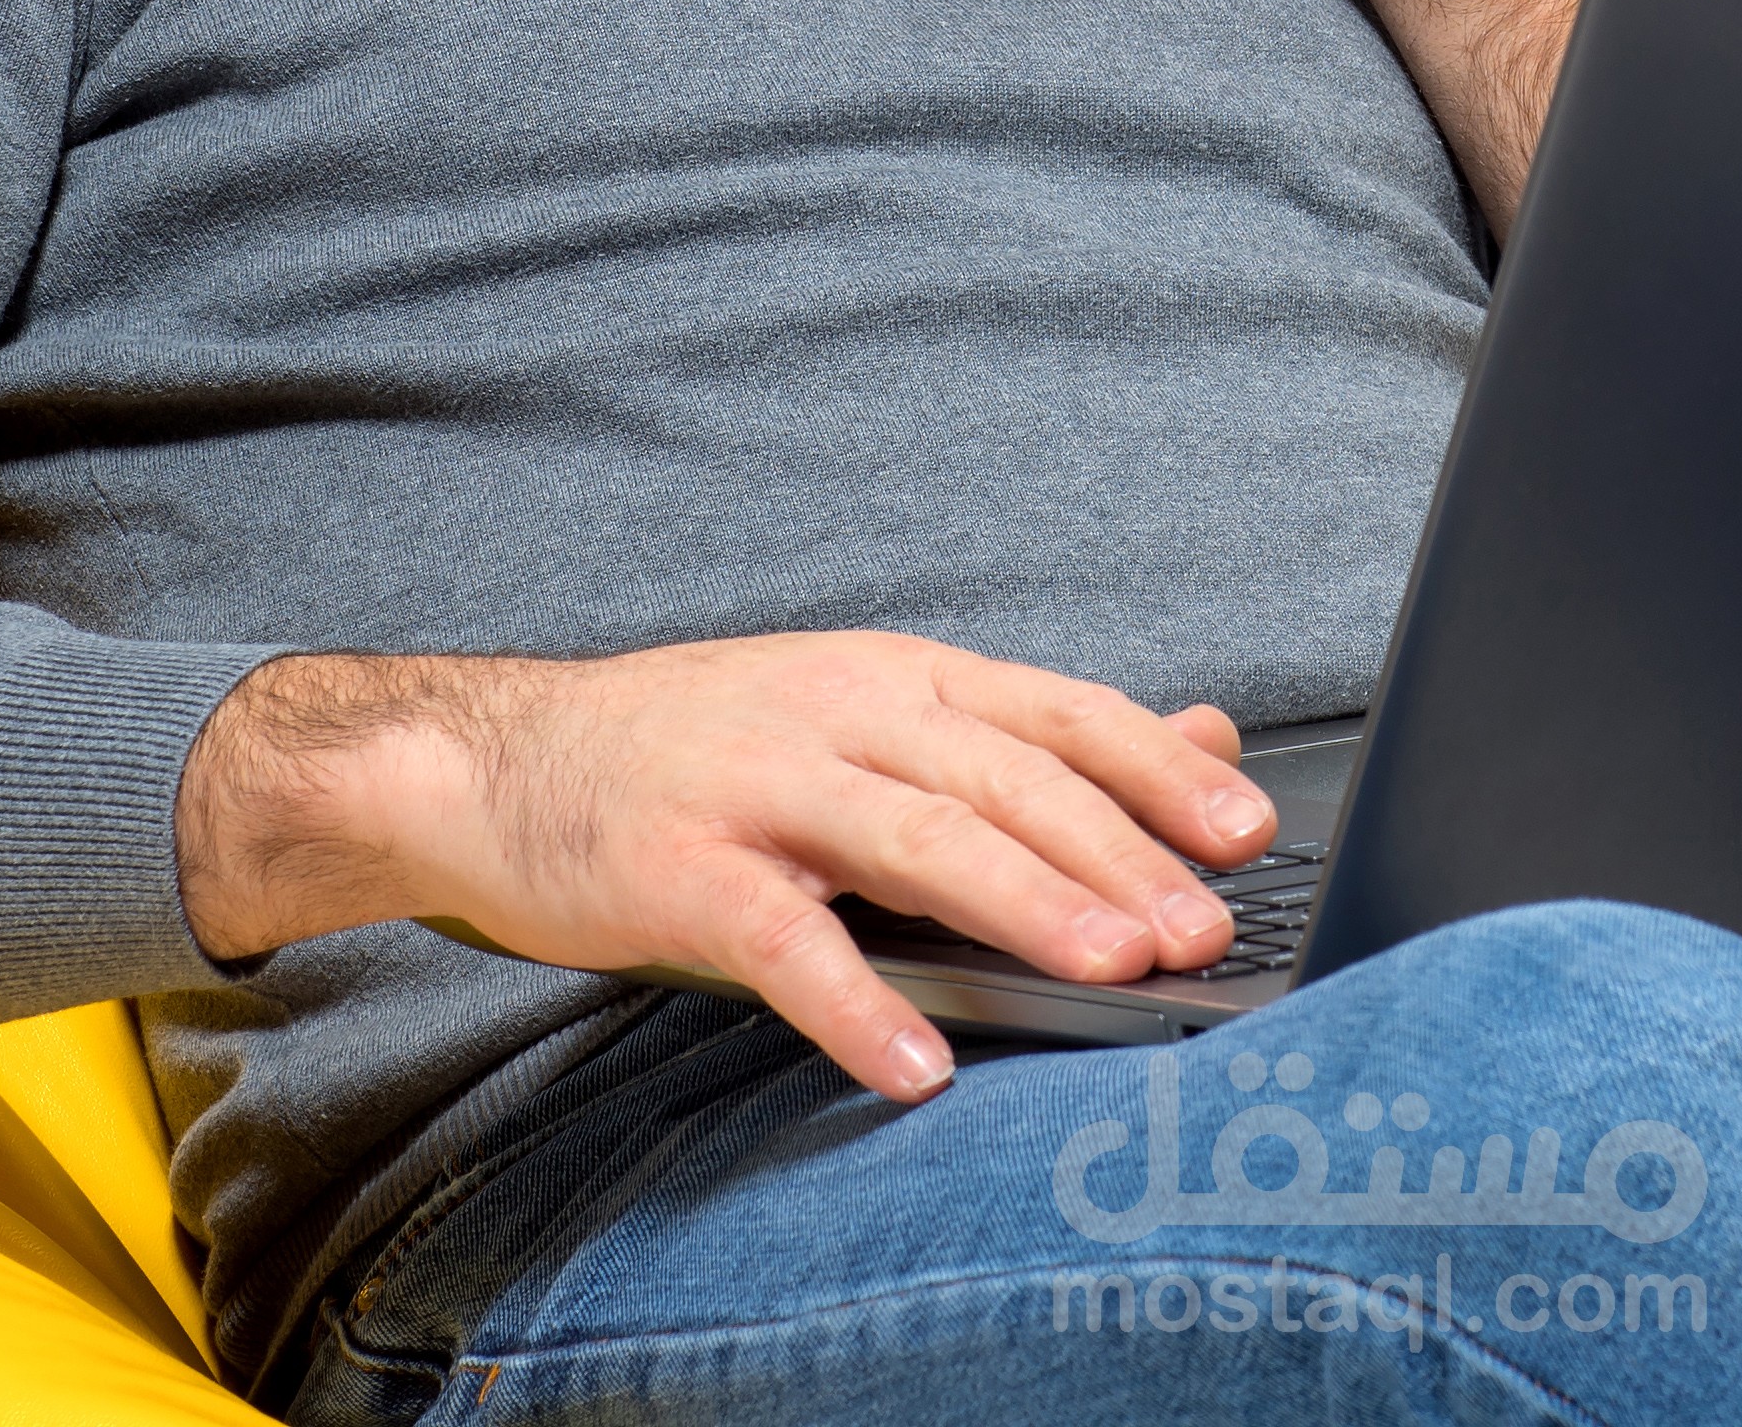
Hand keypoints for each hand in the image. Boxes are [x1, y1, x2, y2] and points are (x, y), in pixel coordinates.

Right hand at [172, 631, 1274, 1102]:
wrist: (493, 760)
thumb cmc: (701, 750)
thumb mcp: (869, 711)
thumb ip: (1027, 734)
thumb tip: (1201, 734)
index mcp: (899, 679)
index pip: (1055, 713)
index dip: (1155, 770)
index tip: (1247, 829)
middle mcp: (840, 713)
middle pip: (1005, 778)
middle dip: (1115, 851)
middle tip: (1202, 924)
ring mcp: (758, 786)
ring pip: (915, 839)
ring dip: (1024, 902)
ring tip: (1112, 965)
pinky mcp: (680, 869)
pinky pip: (783, 940)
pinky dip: (855, 1004)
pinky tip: (916, 1062)